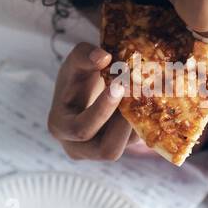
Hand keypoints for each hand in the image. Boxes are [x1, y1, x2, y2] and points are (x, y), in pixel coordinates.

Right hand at [47, 42, 134, 160]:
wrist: (85, 90)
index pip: (82, 129)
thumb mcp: (75, 62)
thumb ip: (84, 55)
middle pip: (107, 151)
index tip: (119, 85)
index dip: (102, 110)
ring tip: (142, 93)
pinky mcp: (120, 147)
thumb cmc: (76, 77)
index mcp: (61, 127)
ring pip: (126, 146)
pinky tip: (146, 99)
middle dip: (125, 124)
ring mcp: (99, 151)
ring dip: (136, 121)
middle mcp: (78, 147)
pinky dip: (143, 121)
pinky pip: (135, 141)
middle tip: (138, 94)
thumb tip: (104, 57)